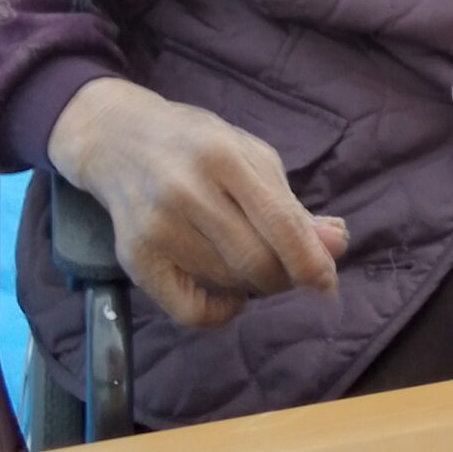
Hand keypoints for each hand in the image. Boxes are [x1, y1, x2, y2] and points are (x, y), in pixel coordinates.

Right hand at [47, 77, 347, 328]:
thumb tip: (335, 245)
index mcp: (224, 157)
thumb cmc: (197, 145)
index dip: (310, 259)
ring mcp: (156, 227)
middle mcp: (186, 191)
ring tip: (255, 264)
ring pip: (227, 284)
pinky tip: (230, 294)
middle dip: (285, 276)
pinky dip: (220, 312)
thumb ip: (292, 205)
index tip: (327, 280)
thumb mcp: (250, 157)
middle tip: (291, 271)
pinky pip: (189, 311)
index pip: (279, 222)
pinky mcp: (134, 257)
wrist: (118, 138)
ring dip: (255, 286)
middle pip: (255, 260)